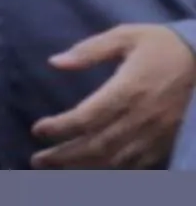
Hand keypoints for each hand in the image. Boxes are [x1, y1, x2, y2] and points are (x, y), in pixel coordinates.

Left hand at [31, 24, 195, 168]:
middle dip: (64, 156)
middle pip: (97, 145)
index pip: (86, 118)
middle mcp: (141, 117)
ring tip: (58, 168)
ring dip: (84, 167)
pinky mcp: (168, 141)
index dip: (59, 128)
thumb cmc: (162, 45)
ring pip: (116, 159)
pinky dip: (114, 169)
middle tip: (37, 160)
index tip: (37, 130)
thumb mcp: (124, 36)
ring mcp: (156, 133)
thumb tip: (55, 62)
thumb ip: (89, 50)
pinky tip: (95, 169)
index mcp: (127, 90)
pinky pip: (138, 164)